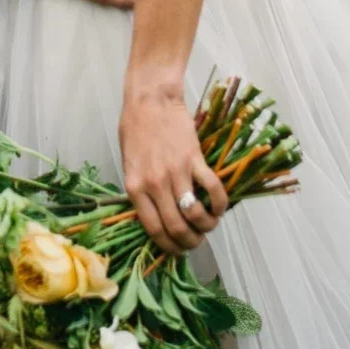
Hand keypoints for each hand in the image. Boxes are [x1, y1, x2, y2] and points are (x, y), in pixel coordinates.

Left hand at [119, 89, 227, 254]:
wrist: (150, 99)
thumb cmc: (135, 128)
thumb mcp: (128, 163)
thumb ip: (140, 190)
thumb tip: (155, 217)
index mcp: (135, 187)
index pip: (154, 230)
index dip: (169, 246)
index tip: (178, 249)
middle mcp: (154, 184)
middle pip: (176, 228)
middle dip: (190, 243)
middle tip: (197, 241)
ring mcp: (175, 172)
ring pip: (195, 214)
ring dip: (206, 226)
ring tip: (210, 224)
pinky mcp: (194, 159)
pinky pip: (212, 189)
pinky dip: (220, 203)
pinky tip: (221, 206)